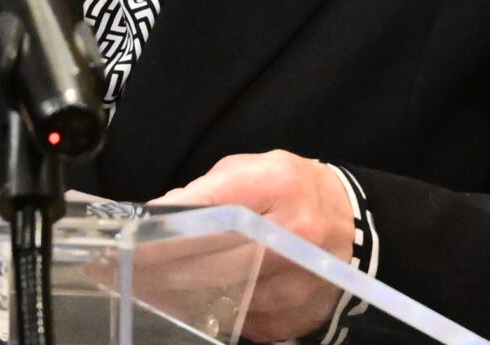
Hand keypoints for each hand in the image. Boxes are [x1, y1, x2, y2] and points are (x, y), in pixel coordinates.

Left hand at [154, 151, 354, 341]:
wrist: (354, 224)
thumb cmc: (295, 190)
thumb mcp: (258, 168)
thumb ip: (210, 188)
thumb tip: (164, 215)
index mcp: (279, 185)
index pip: (213, 207)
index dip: (170, 225)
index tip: (137, 238)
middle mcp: (294, 234)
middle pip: (214, 260)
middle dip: (167, 267)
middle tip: (135, 270)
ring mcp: (299, 281)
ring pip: (225, 296)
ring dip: (187, 294)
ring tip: (161, 285)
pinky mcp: (298, 315)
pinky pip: (244, 321)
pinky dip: (220, 312)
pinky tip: (205, 300)